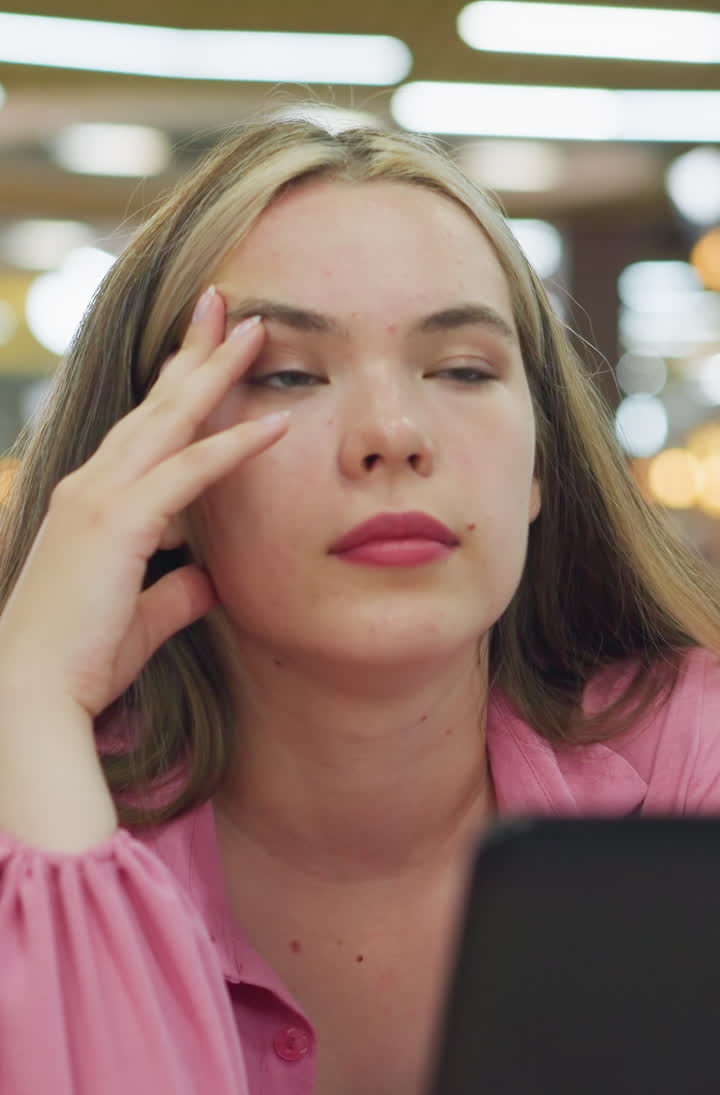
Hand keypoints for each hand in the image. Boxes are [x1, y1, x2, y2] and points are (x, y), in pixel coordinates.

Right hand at [0, 289, 286, 718]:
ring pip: (169, 421)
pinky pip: (188, 474)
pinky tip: (275, 424)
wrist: (32, 693)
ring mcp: (99, 499)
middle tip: (225, 304)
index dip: (176, 388)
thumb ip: (174, 592)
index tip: (205, 352)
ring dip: (215, 374)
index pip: (143, 431)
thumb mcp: (140, 619)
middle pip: (154, 405)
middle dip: (193, 353)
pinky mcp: (117, 524)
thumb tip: (208, 579)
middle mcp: (90, 486)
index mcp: (92, 503)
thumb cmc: (79, 662)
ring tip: (256, 330)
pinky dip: (233, 448)